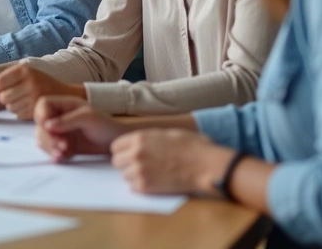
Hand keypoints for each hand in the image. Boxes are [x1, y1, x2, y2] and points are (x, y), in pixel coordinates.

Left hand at [0, 63, 85, 119]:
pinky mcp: (38, 109)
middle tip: (15, 97)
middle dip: (6, 99)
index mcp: (25, 70)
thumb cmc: (41, 83)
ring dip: (14, 106)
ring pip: (10, 107)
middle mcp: (30, 82)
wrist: (65, 94)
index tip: (2, 90)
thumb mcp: (28, 71)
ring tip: (24, 101)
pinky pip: (18, 115)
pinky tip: (29, 107)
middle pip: (2, 97)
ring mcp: (34, 96)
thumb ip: (10, 76)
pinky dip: (21, 113)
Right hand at [34, 95, 130, 160]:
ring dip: (50, 147)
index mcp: (64, 105)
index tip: (48, 127)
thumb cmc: (106, 125)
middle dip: (48, 137)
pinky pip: (51, 150)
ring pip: (43, 138)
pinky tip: (61, 158)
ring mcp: (60, 132)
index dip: (42, 115)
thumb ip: (67, 120)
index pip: (43, 105)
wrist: (117, 141)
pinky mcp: (63, 145)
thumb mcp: (88, 118)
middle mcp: (59, 117)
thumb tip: (47, 125)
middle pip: (40, 124)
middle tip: (61, 146)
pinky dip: (54, 154)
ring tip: (62, 153)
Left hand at [111, 129, 232, 195]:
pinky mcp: (146, 187)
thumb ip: (148, 138)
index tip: (129, 153)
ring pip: (124, 175)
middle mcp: (136, 154)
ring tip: (150, 172)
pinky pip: (133, 187)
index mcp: (140, 138)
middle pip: (116, 162)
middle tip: (139, 164)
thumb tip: (138, 142)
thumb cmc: (192, 147)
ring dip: (133, 175)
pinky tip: (154, 181)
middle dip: (125, 163)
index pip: (115, 146)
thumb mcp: (167, 133)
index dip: (122, 150)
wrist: (206, 166)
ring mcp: (140, 171)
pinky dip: (141, 185)